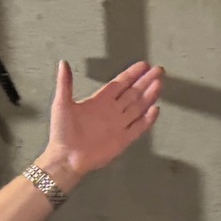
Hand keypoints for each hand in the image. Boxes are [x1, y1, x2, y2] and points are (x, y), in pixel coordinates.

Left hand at [38, 59, 163, 184]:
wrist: (66, 158)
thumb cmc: (62, 132)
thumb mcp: (61, 104)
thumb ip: (65, 83)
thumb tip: (63, 63)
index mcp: (100, 100)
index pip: (120, 83)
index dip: (132, 74)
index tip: (144, 65)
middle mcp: (112, 110)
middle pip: (133, 92)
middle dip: (145, 81)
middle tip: (158, 70)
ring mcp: (119, 125)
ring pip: (138, 107)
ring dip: (149, 96)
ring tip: (159, 84)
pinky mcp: (123, 140)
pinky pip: (138, 128)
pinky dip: (147, 119)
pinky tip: (155, 109)